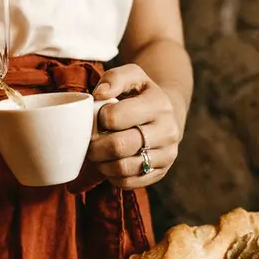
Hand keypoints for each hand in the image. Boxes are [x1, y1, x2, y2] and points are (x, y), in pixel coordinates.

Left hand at [87, 65, 181, 188]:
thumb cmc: (142, 94)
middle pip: (118, 146)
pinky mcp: (160, 172)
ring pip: (122, 168)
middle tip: (89, 143)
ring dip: (102, 164)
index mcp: (158, 104)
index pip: (115, 117)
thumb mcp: (133, 76)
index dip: (98, 119)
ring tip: (98, 154)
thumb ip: (114, 78)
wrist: (169, 114)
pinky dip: (112, 176)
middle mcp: (167, 131)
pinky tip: (110, 164)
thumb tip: (99, 94)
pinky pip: (129, 182)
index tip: (98, 118)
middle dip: (95, 147)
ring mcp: (167, 154)